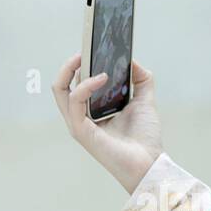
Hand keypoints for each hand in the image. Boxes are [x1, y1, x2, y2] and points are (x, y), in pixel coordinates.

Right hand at [52, 52, 162, 192]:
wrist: (151, 163)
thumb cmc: (145, 138)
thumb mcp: (145, 102)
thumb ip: (141, 81)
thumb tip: (133, 60)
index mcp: (92, 110)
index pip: (76, 82)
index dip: (80, 64)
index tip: (90, 47)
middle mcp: (81, 116)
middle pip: (62, 83)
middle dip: (71, 63)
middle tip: (84, 49)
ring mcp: (78, 123)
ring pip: (60, 89)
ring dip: (70, 69)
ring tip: (84, 56)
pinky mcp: (81, 130)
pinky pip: (74, 101)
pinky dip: (85, 86)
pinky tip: (102, 77)